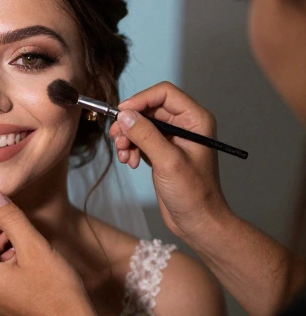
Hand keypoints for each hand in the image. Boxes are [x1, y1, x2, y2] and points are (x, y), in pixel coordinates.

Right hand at [109, 82, 231, 239]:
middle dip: (130, 123)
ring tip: (124, 155)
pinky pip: (140, 139)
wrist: (198, 221)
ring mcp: (173, 139)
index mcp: (196, 120)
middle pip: (149, 109)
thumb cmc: (194, 194)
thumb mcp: (168, 162)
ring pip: (141, 124)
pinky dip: (130, 148)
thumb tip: (124, 115)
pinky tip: (129, 162)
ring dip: (127, 137)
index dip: (140, 100)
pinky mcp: (162, 152)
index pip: (164, 94)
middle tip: (117, 140)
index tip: (121, 114)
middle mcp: (186, 125)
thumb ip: (145, 135)